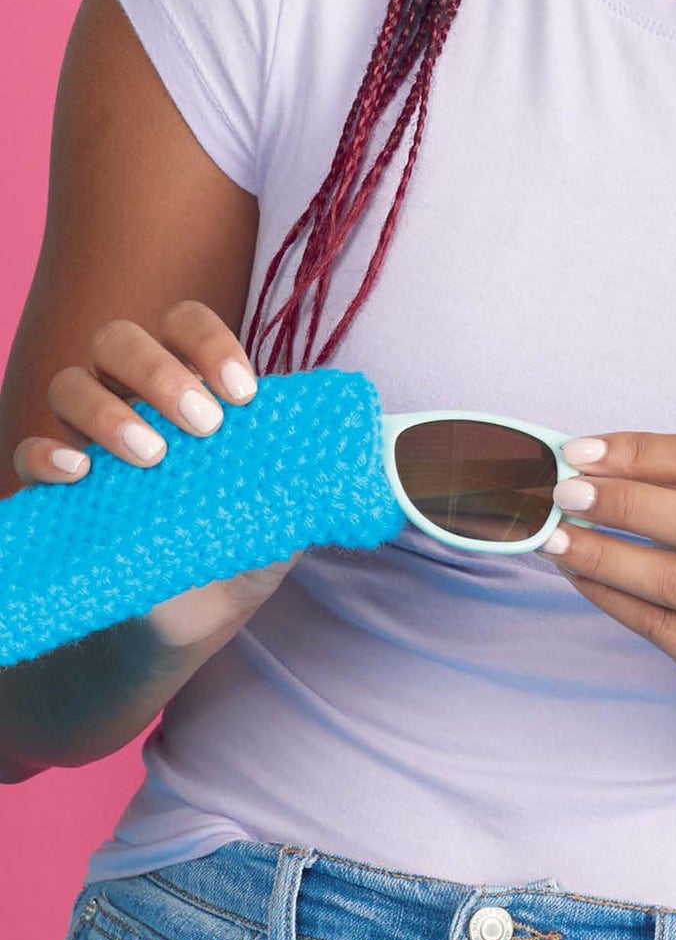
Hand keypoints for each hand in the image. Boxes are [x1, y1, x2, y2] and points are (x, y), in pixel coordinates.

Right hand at [9, 298, 301, 652]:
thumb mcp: (290, 507)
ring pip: (70, 384)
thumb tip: (377, 464)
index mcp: (193, 386)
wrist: (203, 614)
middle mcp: (135, 398)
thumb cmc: (248, 540)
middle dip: (160, 371)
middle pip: (119, 340)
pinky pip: (31, 453)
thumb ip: (314, 475)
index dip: (209, 342)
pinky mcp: (58, 489)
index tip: (242, 394)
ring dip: (110, 411)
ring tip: (154, 457)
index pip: (186, 324)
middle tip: (202, 425)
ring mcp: (91, 440)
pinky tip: (80, 473)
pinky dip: (48, 454)